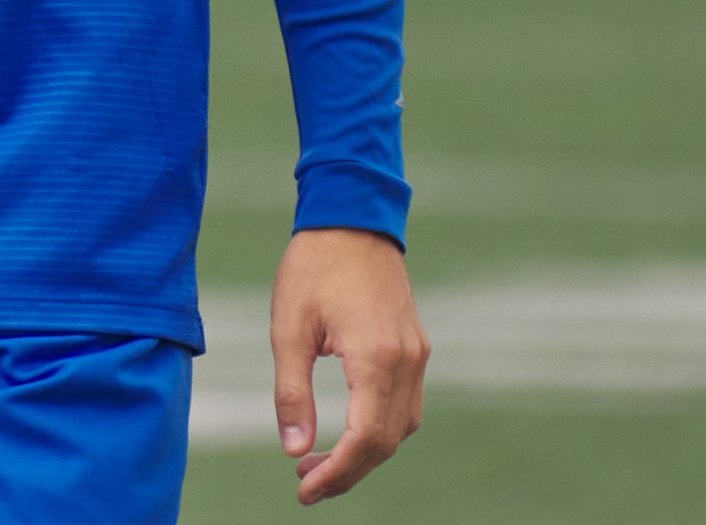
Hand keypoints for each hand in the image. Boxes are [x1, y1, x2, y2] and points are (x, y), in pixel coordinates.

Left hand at [269, 226, 428, 504]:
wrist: (351, 216)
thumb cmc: (313, 267)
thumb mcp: (289, 328)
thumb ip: (291, 393)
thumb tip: (293, 450)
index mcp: (376, 359)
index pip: (365, 440)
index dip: (337, 474)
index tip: (303, 489)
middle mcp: (407, 362)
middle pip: (386, 442)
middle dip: (348, 471)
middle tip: (305, 482)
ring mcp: (417, 354)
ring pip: (401, 427)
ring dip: (365, 453)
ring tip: (319, 460)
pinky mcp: (415, 345)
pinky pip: (405, 404)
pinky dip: (380, 427)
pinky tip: (346, 427)